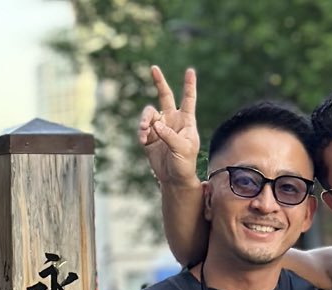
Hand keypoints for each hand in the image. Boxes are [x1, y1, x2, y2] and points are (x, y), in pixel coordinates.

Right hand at [138, 65, 199, 186]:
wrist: (173, 179)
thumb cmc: (185, 163)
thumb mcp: (182, 149)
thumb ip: (170, 135)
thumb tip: (155, 125)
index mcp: (186, 121)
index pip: (188, 99)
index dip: (189, 85)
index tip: (190, 70)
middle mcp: (173, 120)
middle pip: (165, 97)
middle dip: (159, 82)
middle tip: (154, 68)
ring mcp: (160, 128)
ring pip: (149, 114)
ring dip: (145, 119)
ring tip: (144, 129)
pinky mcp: (149, 137)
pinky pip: (142, 129)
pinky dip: (141, 132)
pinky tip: (143, 140)